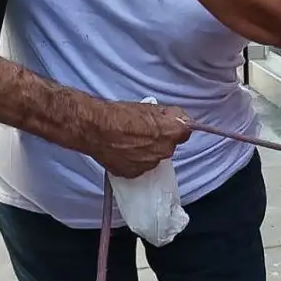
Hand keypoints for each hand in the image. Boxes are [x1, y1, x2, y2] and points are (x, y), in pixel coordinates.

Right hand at [76, 100, 192, 178]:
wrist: (95, 128)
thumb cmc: (118, 115)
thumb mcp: (149, 107)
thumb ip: (170, 114)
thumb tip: (182, 118)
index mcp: (170, 133)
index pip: (185, 132)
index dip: (176, 127)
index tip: (168, 125)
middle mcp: (163, 151)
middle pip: (168, 146)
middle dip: (160, 139)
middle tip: (143, 131)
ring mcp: (149, 164)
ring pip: (154, 157)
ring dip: (147, 151)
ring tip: (130, 140)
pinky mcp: (134, 173)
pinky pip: (140, 166)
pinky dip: (134, 160)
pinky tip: (123, 150)